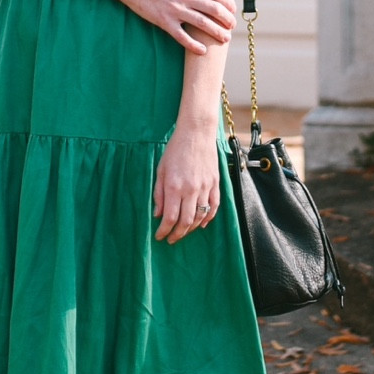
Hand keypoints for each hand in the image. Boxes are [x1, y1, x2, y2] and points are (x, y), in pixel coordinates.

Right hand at [117, 0, 234, 53]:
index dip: (228, 3)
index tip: (233, 10)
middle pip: (214, 10)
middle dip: (227, 19)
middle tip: (231, 27)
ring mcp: (175, 10)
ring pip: (203, 24)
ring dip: (217, 32)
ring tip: (224, 39)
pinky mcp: (164, 21)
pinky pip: (182, 37)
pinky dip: (194, 45)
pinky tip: (203, 51)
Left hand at [153, 126, 220, 243]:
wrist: (196, 133)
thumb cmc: (175, 150)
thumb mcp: (160, 170)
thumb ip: (158, 194)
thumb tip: (157, 214)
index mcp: (174, 186)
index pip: (169, 217)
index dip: (164, 231)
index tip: (160, 236)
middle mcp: (191, 189)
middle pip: (186, 221)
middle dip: (177, 234)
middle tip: (171, 239)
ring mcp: (205, 187)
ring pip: (200, 217)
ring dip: (191, 229)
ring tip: (183, 232)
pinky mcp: (215, 184)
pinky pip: (214, 207)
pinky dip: (208, 219)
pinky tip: (201, 224)